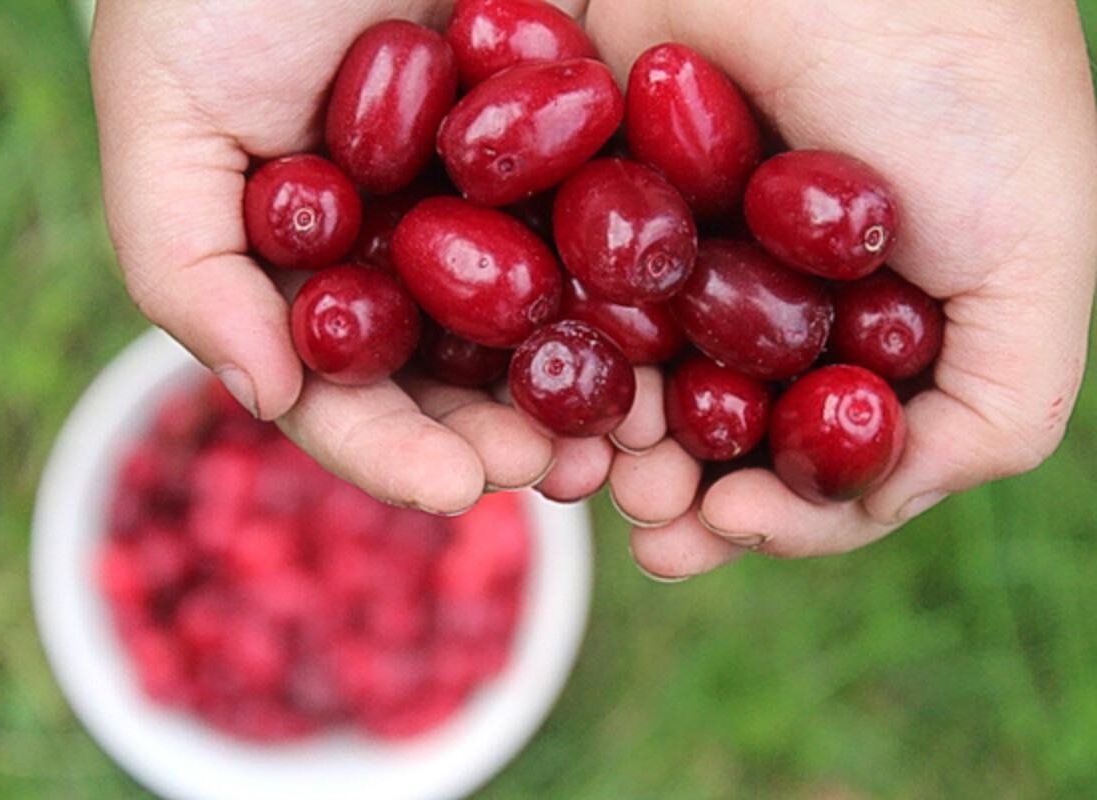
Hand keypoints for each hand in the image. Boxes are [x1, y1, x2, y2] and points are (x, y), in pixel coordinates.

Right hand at [89, 0, 603, 513]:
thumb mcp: (168, 114)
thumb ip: (188, 265)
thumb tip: (266, 395)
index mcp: (307, 275)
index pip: (345, 392)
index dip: (394, 448)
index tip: (454, 485)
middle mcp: (399, 260)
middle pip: (454, 380)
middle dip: (502, 437)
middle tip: (555, 466)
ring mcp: (488, 211)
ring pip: (539, 328)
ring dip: (582, 389)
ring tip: (626, 435)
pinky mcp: (566, 154)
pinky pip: (605, 233)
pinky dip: (637, 292)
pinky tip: (672, 339)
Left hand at [588, 0, 1096, 576]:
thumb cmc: (962, 95)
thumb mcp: (1032, 268)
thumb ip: (992, 415)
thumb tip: (868, 500)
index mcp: (878, 332)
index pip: (820, 459)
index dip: (778, 514)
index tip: (730, 525)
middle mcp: (784, 304)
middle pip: (720, 434)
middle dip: (681, 490)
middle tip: (651, 516)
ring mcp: (692, 255)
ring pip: (637, 380)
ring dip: (611, 440)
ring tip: (589, 466)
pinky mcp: (611, 206)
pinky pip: (573, 300)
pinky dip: (555, 355)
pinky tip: (537, 392)